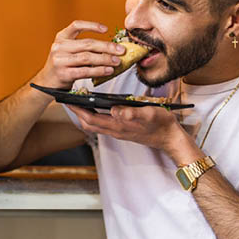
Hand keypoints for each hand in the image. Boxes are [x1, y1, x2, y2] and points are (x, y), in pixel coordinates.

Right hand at [35, 21, 125, 88]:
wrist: (46, 83)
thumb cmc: (62, 65)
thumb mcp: (68, 51)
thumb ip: (84, 47)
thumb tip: (110, 47)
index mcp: (61, 37)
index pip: (76, 25)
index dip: (92, 26)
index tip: (106, 29)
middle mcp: (59, 47)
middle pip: (87, 43)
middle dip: (107, 46)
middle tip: (121, 50)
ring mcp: (60, 60)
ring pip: (87, 57)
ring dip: (105, 59)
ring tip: (117, 61)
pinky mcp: (64, 74)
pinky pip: (85, 71)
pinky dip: (99, 70)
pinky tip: (108, 70)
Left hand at [68, 104, 185, 152]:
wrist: (171, 138)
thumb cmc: (161, 124)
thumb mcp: (149, 113)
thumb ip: (132, 113)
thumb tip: (114, 110)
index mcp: (119, 126)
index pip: (91, 119)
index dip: (78, 110)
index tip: (68, 101)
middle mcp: (115, 131)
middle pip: (88, 124)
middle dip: (76, 113)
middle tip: (68, 100)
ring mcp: (118, 132)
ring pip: (94, 126)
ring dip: (84, 115)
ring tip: (78, 102)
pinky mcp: (122, 131)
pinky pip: (102, 125)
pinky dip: (94, 117)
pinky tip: (95, 109)